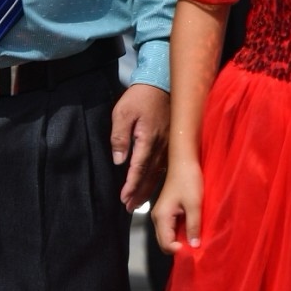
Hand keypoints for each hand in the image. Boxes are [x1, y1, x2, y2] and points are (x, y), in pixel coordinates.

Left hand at [111, 82, 170, 211]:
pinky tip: (154, 184)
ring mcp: (168, 144)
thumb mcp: (122, 113)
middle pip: (150, 175)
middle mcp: (161, 146)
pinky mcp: (172, 141)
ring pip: (159, 173)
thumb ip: (119, 137)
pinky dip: (158, 178)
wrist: (161, 83)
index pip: (138, 168)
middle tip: (130, 208)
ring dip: (149, 189)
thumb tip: (118, 160)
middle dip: (139, 193)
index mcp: (148, 140)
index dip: (131, 185)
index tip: (124, 198)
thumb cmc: (140, 98)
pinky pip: (165, 165)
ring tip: (139, 203)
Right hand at [152, 162, 203, 253]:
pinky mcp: (167, 210)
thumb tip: (194, 246)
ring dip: (181, 238)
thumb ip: (194, 225)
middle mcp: (157, 218)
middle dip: (180, 246)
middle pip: (165, 241)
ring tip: (197, 238)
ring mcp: (161, 214)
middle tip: (197, 246)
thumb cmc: (189, 180)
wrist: (184, 161)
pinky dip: (181, 230)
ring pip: (169, 234)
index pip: (165, 244)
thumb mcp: (194, 204)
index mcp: (161, 217)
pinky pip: (172, 226)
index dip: (179, 250)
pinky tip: (193, 228)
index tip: (195, 250)